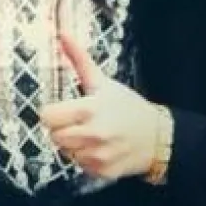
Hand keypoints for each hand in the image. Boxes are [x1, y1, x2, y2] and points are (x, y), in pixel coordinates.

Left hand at [39, 32, 161, 180]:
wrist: (158, 137)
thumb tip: (62, 34)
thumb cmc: (127, 106)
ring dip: (73, 144)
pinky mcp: (103, 171)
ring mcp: (98, 155)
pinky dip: (85, 158)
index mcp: (89, 109)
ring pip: (65, 152)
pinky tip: (99, 147)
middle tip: (78, 121)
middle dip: (62, 128)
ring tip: (90, 134)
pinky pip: (79, 165)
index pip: (48, 116)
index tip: (61, 109)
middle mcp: (93, 135)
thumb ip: (79, 59)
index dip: (52, 112)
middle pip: (54, 135)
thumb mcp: (103, 82)